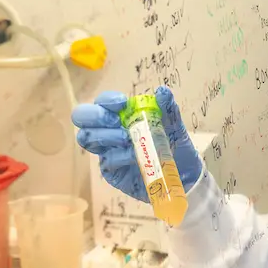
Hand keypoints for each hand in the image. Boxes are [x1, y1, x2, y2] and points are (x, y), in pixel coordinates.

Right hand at [72, 86, 203, 202]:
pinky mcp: (111, 171)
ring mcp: (108, 151)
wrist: (185, 176)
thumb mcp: (175, 126)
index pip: (102, 102)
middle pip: (83, 118)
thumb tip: (162, 91)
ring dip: (106, 135)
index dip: (106, 101)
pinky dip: (120, 155)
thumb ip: (167, 109)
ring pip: (88, 139)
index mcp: (121, 115)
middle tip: (115, 121)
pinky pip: (107, 160)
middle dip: (95, 116)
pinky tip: (135, 156)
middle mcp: (109, 130)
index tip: (122, 103)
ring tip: (127, 139)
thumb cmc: (174, 146)